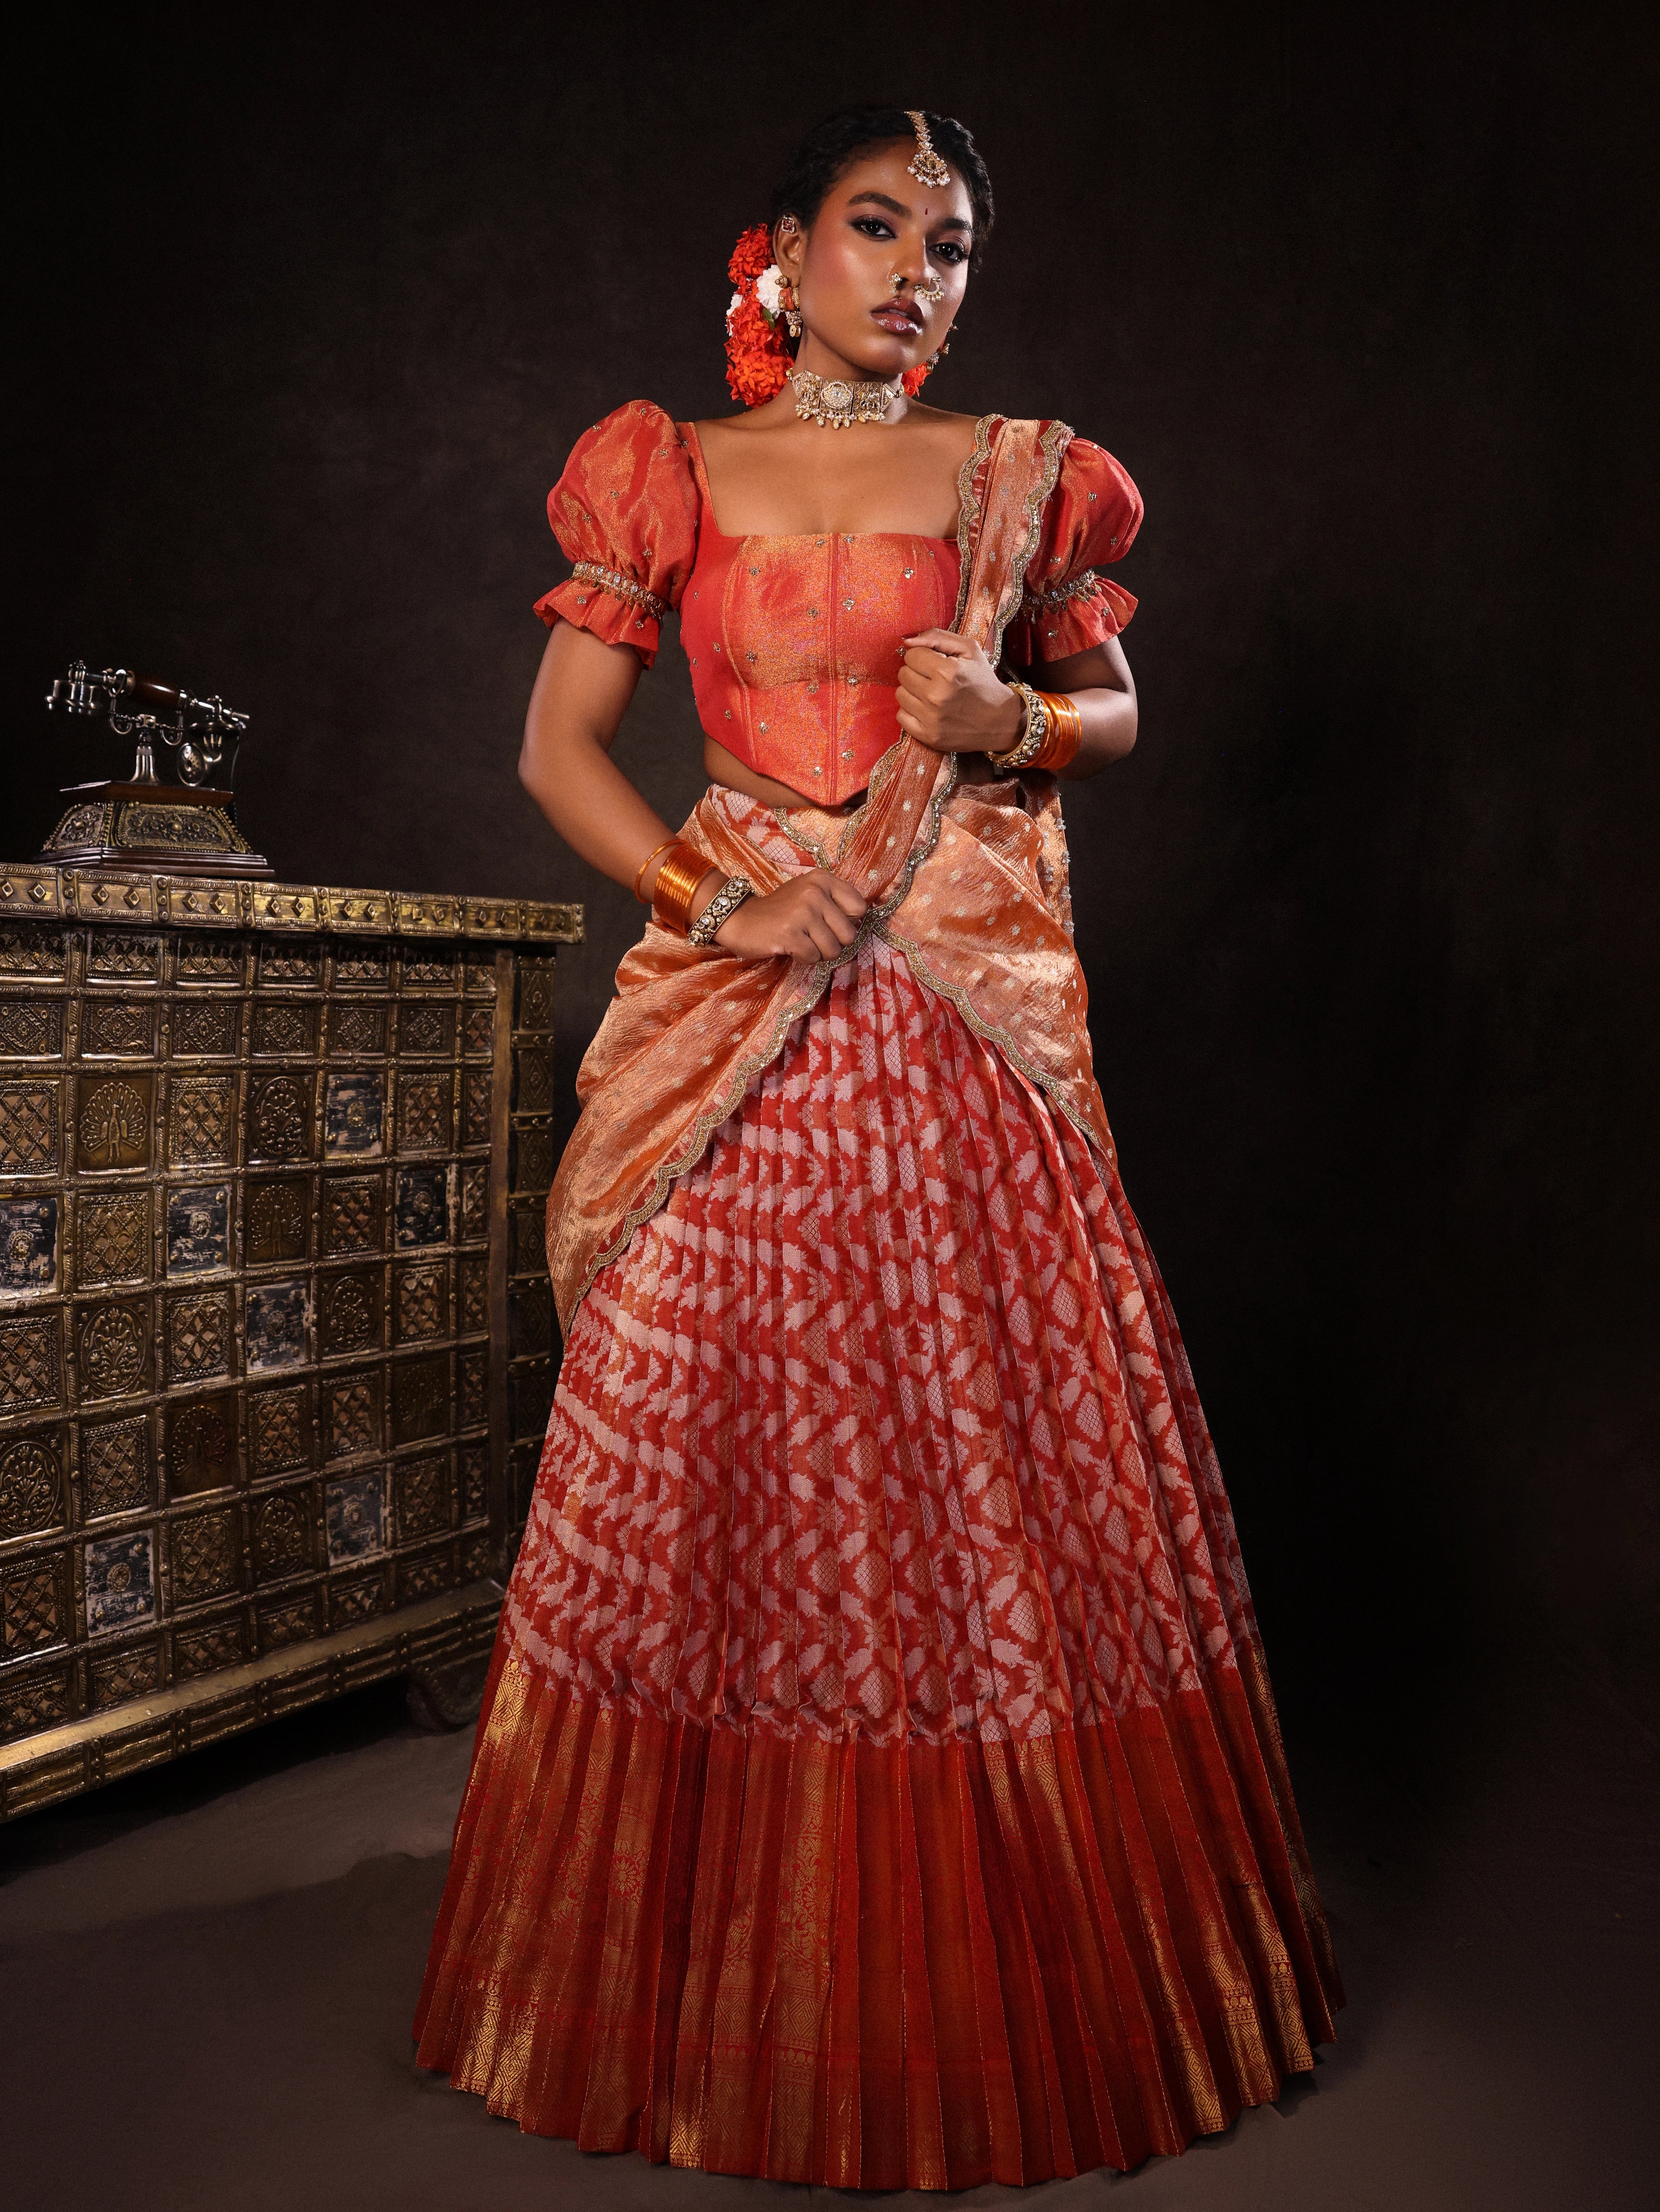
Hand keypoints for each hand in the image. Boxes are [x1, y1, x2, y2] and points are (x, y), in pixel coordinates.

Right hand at [700, 868, 867, 961]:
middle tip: (814, 937)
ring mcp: (802, 912)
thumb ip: (835, 902)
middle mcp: (814, 892)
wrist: (741, 919)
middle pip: (849, 934)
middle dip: (834, 943)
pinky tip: (790, 947)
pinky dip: (803, 958)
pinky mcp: (789, 934)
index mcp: (822, 879)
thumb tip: (861, 924)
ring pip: (833, 949)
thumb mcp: (808, 893)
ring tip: (801, 941)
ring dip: (818, 953)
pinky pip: (813, 958)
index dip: (847, 922)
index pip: (859, 907)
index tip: (830, 922)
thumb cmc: (780, 910)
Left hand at [896, 630, 1024, 754]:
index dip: (923, 656)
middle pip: (903, 674)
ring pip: (900, 694)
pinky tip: (927, 709)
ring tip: (931, 694)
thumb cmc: (983, 681)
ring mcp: (931, 718)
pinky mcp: (928, 736)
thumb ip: (937, 637)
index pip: (911, 655)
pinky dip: (911, 711)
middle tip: (934, 679)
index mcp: (947, 671)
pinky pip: (901, 716)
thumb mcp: (969, 650)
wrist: (1000, 720)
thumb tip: (906, 641)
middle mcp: (936, 696)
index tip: (936, 663)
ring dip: (912, 691)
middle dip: (916, 673)